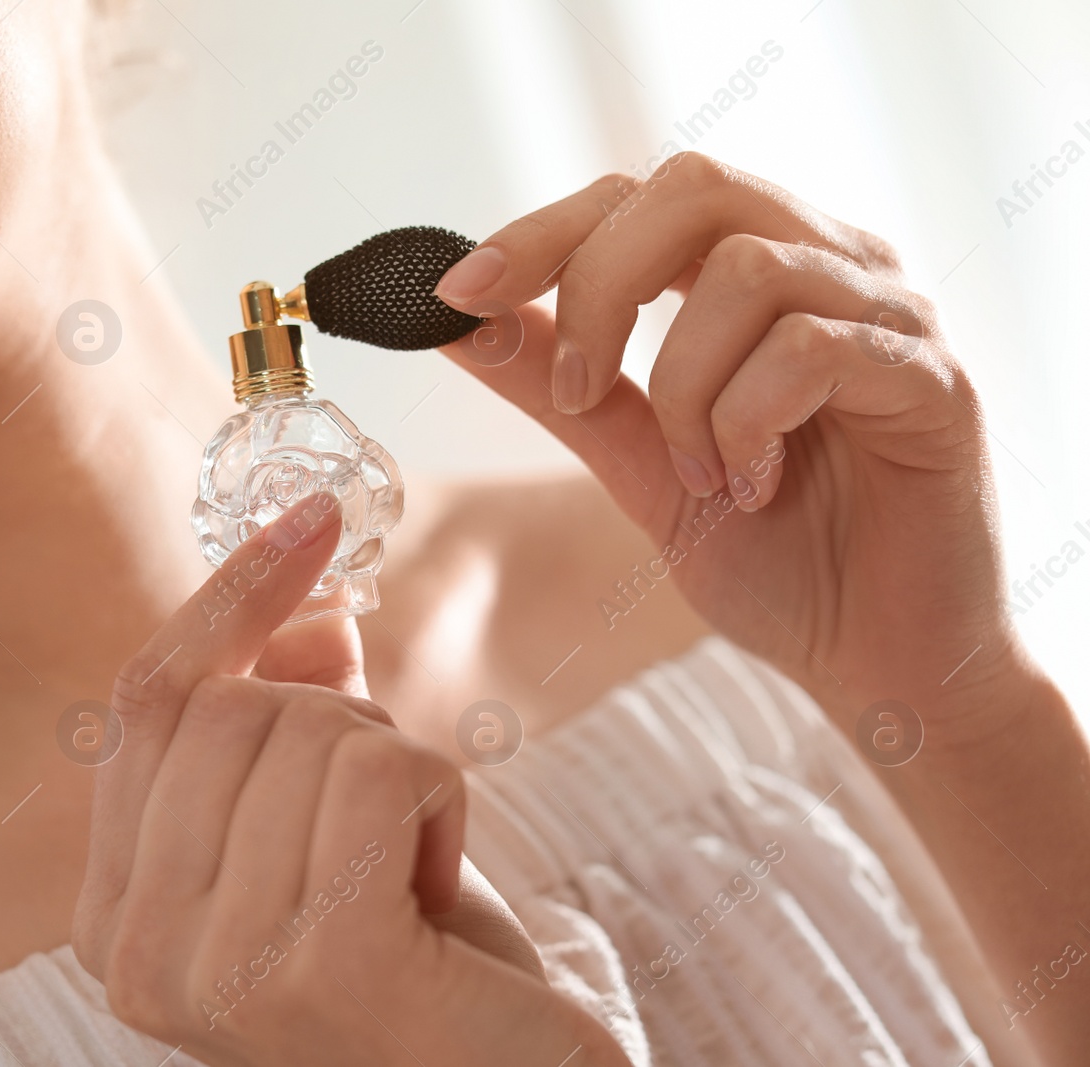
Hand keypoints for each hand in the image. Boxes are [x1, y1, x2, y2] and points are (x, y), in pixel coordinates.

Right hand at [72, 493, 626, 1065]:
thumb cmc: (417, 970)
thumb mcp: (330, 833)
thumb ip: (289, 721)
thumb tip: (305, 597)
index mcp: (116, 919)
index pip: (145, 702)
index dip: (231, 600)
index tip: (315, 518)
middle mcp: (139, 957)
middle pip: (225, 708)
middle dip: (338, 720)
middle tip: (384, 819)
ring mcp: (220, 973)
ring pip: (309, 728)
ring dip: (398, 769)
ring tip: (412, 875)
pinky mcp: (324, 969)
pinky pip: (382, 770)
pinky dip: (444, 801)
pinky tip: (441, 893)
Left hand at [436, 154, 1013, 732]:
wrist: (874, 659)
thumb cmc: (771, 555)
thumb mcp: (635, 462)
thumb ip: (559, 382)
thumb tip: (457, 318)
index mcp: (760, 271)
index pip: (639, 196)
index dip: (539, 232)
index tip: (455, 293)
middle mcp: (831, 266)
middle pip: (693, 189)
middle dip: (600, 289)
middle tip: (580, 394)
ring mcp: (892, 313)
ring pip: (745, 271)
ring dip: (685, 388)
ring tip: (701, 474)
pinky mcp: (936, 376)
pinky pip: (808, 348)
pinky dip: (747, 423)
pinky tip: (755, 488)